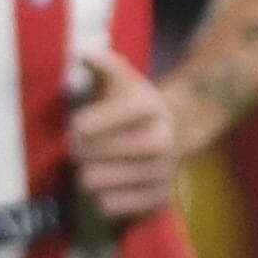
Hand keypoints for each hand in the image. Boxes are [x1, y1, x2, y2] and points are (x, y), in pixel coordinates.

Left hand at [63, 59, 189, 235]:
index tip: (81, 124)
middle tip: (84, 147)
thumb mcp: (123, 78)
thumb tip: (81, 51)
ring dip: (88, 174)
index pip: (86, 125)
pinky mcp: (159, 199)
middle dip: (78, 150)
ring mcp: (161, 172)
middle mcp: (159, 140)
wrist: (180, 129)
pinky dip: (104, 197)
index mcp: (147, 105)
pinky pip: (109, 206)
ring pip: (93, 182)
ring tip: (97, 165)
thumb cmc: (136, 104)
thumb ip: (102, 63)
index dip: (77, 126)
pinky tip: (112, 184)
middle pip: (86, 155)